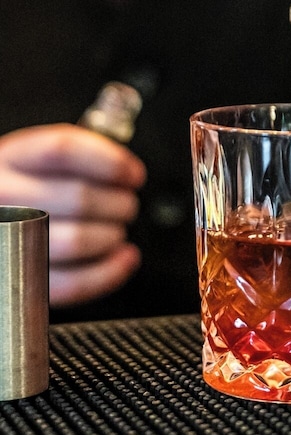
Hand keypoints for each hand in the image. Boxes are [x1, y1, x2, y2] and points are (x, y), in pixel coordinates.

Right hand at [0, 124, 146, 306]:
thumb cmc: (21, 189)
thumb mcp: (36, 158)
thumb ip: (76, 158)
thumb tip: (127, 173)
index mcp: (12, 158)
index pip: (64, 150)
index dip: (111, 162)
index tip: (134, 174)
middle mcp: (4, 197)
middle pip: (79, 198)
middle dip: (120, 204)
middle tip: (127, 206)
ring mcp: (7, 240)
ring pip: (77, 241)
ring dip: (113, 236)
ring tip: (116, 230)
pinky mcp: (16, 280)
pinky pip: (70, 283)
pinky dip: (108, 272)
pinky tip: (122, 259)